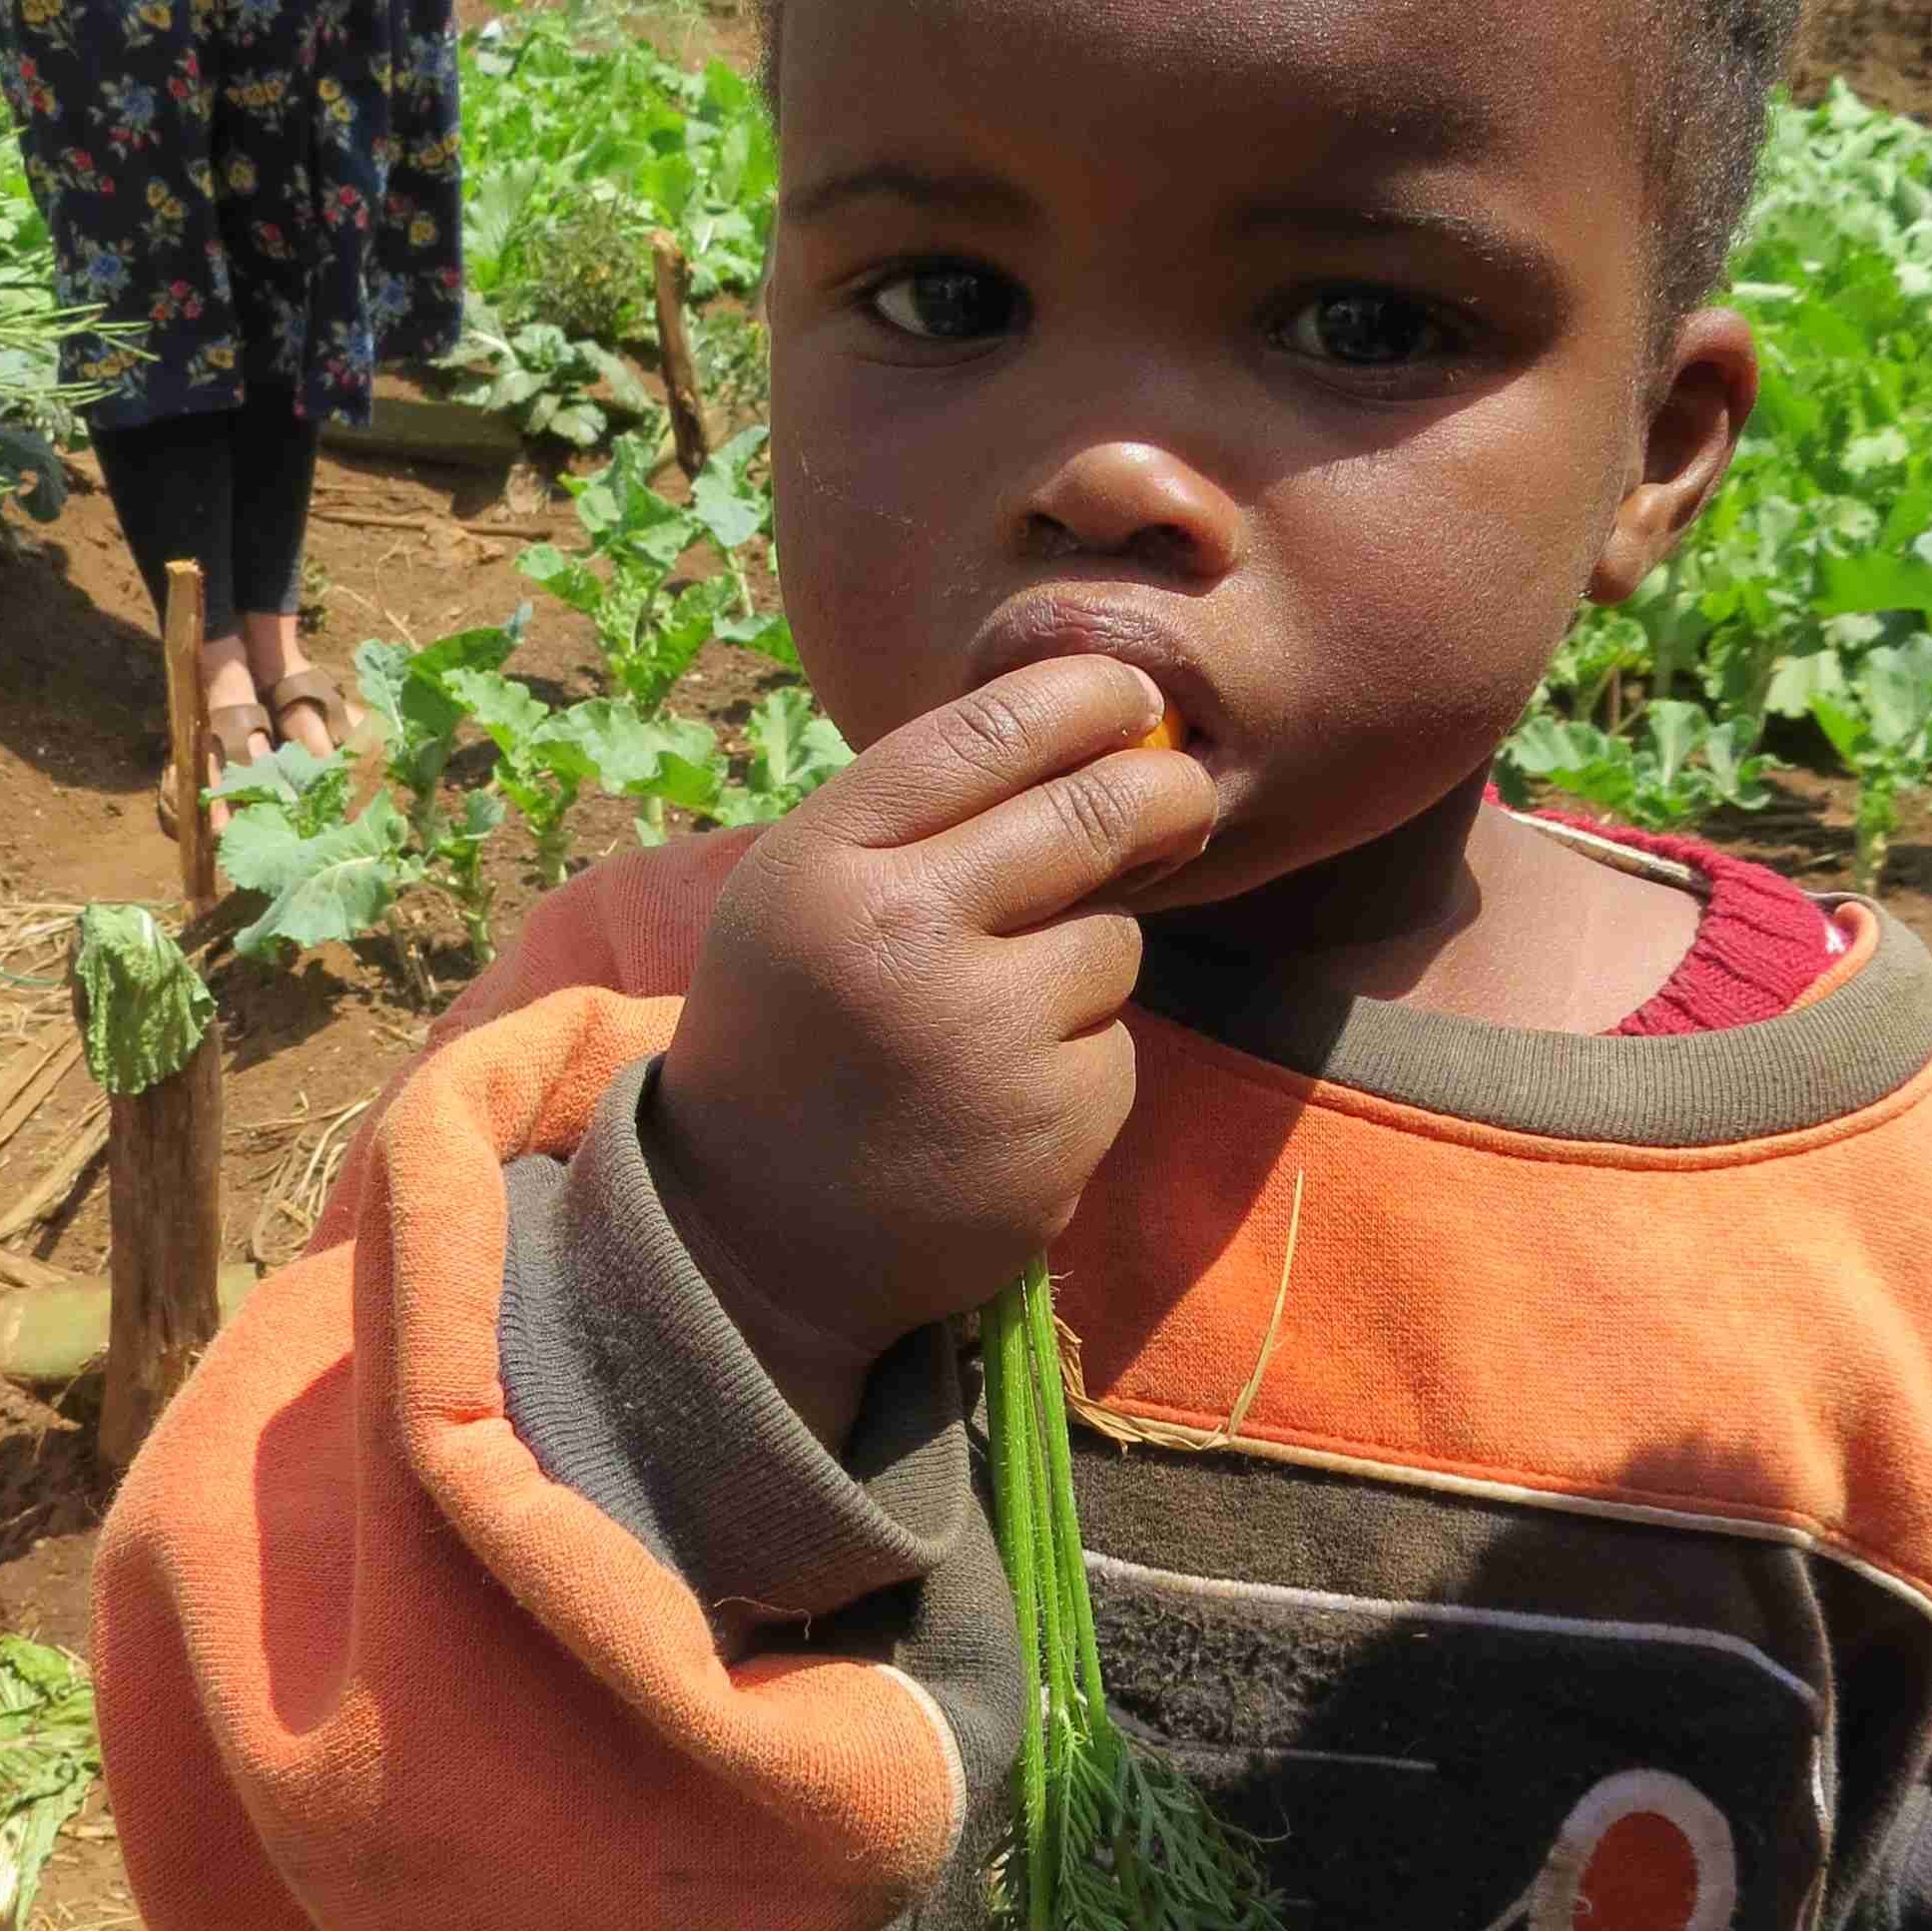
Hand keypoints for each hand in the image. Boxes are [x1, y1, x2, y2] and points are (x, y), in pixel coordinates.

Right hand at [648, 656, 1216, 1445]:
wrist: (749, 1236)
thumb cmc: (795, 1032)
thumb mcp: (804, 894)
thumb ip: (919, 817)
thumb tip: (1103, 729)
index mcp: (826, 865)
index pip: (991, 731)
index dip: (1087, 697)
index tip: (1134, 694)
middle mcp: (903, 941)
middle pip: (1094, 815)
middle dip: (1161, 791)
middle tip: (1182, 791)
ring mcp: (985, 1040)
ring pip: (1115, 941)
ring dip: (1086, 961)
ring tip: (990, 1020)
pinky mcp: (1051, 1127)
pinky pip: (1116, 1047)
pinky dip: (1080, 1063)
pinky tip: (1000, 1101)